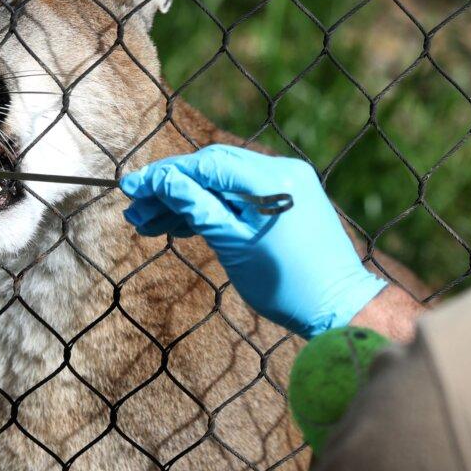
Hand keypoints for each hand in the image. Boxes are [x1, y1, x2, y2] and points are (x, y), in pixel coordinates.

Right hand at [120, 145, 386, 338]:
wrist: (339, 306)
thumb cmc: (287, 284)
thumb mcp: (233, 246)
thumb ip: (197, 208)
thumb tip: (161, 181)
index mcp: (273, 179)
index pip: (207, 164)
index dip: (165, 175)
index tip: (132, 187)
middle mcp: (282, 171)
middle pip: (213, 169)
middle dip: (171, 188)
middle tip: (136, 211)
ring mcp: (286, 183)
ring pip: (224, 183)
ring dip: (187, 200)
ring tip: (148, 223)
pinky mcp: (286, 199)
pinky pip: (240, 195)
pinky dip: (212, 208)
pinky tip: (178, 224)